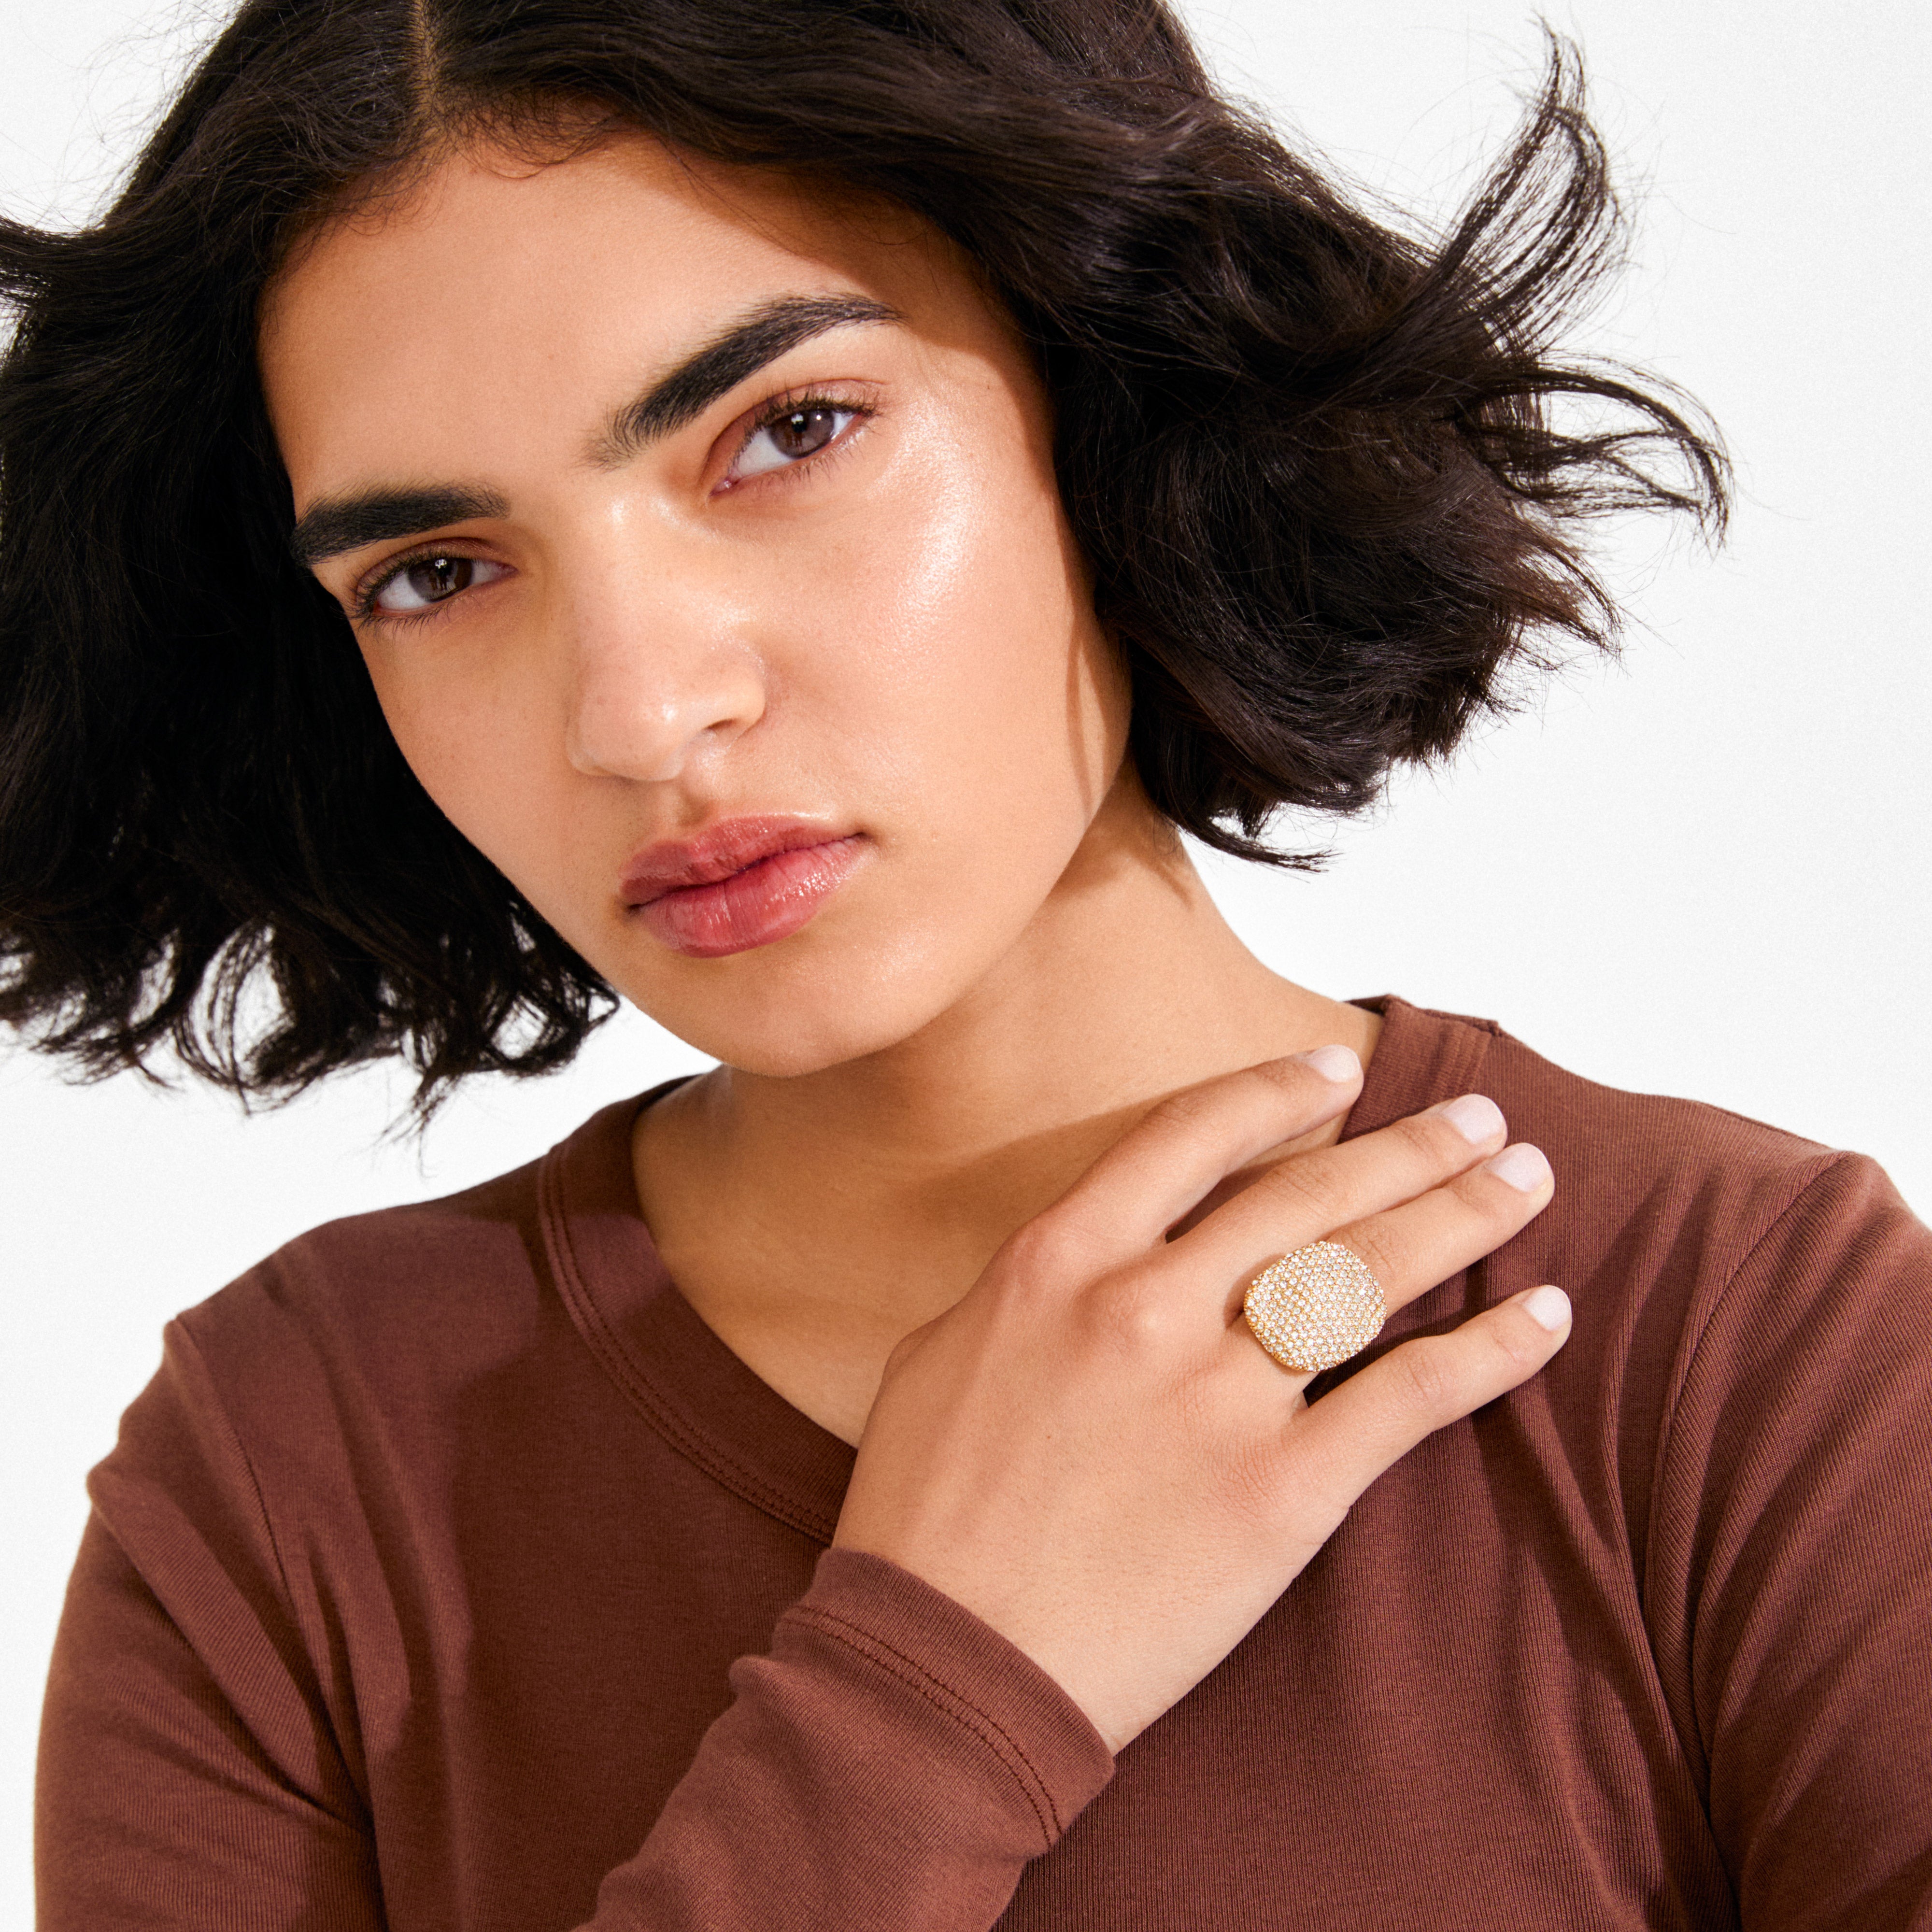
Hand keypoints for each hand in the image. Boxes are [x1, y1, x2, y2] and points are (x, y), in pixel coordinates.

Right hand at [832, 1047, 1567, 1751]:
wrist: (943, 1667)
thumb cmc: (923, 1518)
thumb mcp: (939, 1355)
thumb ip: (1027, 1286)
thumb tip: (1084, 1253)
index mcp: (1058, 1262)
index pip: (1191, 1136)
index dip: (1276, 1091)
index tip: (1339, 1072)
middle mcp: (1144, 1306)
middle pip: (1307, 1195)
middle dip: (1407, 1145)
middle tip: (1480, 1118)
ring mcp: (1216, 1399)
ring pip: (1369, 1275)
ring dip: (1462, 1215)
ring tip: (1525, 1179)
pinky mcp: (1278, 1495)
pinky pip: (1408, 1399)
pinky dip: (1489, 1352)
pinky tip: (1546, 1316)